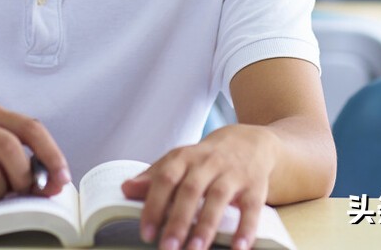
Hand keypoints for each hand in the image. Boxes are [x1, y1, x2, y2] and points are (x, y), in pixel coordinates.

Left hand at [121, 124, 278, 249]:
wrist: (249, 141)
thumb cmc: (206, 158)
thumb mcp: (179, 161)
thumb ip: (153, 177)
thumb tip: (125, 189)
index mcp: (185, 157)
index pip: (166, 179)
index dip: (154, 205)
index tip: (146, 233)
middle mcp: (208, 163)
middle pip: (191, 191)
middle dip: (178, 221)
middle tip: (167, 248)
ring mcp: (233, 174)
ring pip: (218, 198)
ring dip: (206, 227)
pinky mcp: (255, 186)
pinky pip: (252, 208)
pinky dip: (245, 229)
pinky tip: (238, 249)